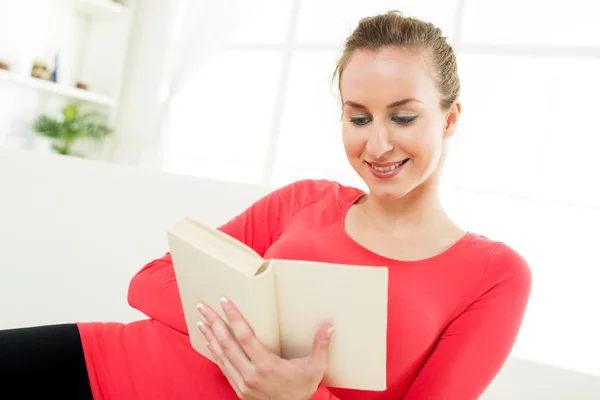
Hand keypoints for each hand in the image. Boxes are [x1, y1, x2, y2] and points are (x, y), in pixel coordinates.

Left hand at [197, 298, 334, 399]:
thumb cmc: (303, 389)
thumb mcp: (315, 368)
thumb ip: (320, 346)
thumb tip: (329, 326)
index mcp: (267, 366)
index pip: (244, 337)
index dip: (233, 318)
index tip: (225, 302)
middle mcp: (250, 375)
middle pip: (227, 344)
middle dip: (214, 323)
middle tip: (204, 307)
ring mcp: (242, 384)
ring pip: (221, 356)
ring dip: (210, 337)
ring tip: (201, 322)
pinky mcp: (239, 390)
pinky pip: (223, 368)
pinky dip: (215, 353)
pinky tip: (210, 343)